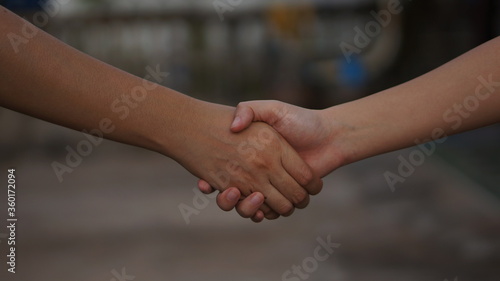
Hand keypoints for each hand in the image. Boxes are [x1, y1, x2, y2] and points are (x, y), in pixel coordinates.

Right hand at [199, 100, 346, 220]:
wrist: (331, 135)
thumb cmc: (301, 120)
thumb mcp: (272, 108)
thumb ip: (250, 110)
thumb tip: (233, 126)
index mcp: (250, 153)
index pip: (224, 169)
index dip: (212, 179)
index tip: (206, 182)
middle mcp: (257, 171)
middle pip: (233, 194)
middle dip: (228, 199)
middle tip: (231, 191)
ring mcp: (270, 185)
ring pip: (249, 206)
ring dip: (245, 208)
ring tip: (244, 198)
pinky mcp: (283, 196)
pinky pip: (267, 212)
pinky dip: (260, 214)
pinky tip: (260, 210)